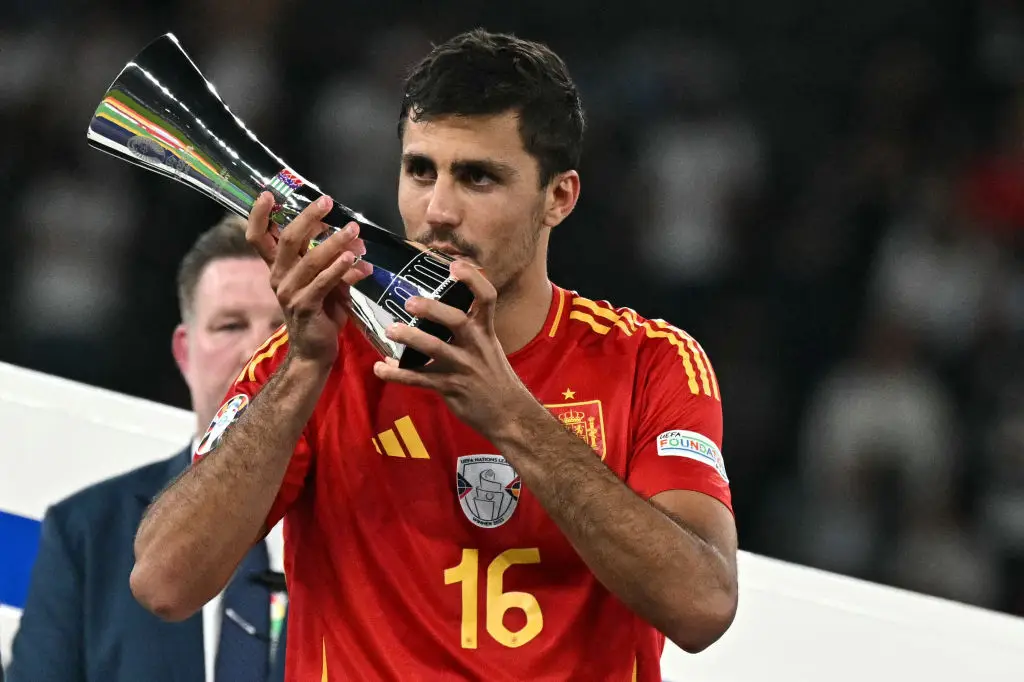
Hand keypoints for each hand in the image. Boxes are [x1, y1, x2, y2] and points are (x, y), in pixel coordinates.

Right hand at [246, 192, 371, 366]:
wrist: (315, 351)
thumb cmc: (321, 313)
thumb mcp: (326, 283)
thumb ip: (334, 262)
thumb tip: (355, 243)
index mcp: (278, 268)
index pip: (258, 237)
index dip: (258, 215)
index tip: (269, 194)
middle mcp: (278, 277)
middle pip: (287, 239)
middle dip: (308, 217)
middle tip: (328, 202)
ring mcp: (289, 292)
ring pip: (310, 259)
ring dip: (335, 242)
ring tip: (354, 230)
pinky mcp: (304, 306)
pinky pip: (323, 282)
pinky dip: (340, 269)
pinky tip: (354, 260)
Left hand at [372, 261, 534, 436]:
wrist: (508, 414)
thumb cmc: (494, 376)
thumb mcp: (489, 347)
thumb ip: (469, 328)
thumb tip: (438, 307)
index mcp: (486, 331)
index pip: (487, 298)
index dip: (473, 279)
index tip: (455, 265)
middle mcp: (476, 345)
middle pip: (456, 320)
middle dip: (433, 309)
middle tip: (410, 302)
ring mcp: (463, 367)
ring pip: (435, 349)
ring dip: (411, 337)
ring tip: (390, 329)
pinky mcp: (450, 388)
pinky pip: (419, 379)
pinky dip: (397, 374)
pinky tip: (381, 368)